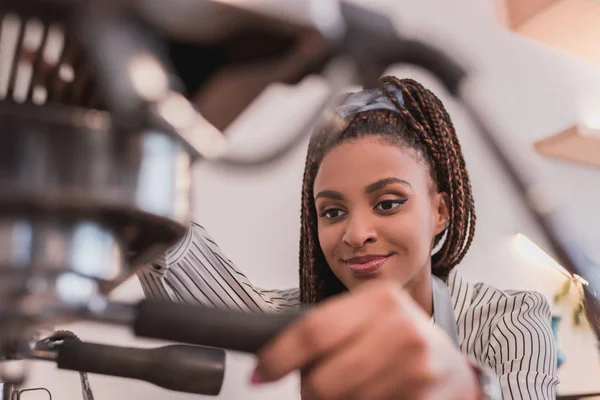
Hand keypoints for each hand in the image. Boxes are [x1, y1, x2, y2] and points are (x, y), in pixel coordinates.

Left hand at [252, 281, 479, 399]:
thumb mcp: (369, 318)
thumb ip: (328, 329)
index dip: (279, 356)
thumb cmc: (400, 340)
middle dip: (307, 392)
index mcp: (379, 299)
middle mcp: (401, 327)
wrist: (450, 367)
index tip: (261, 372)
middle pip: (323, 379)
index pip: (314, 330)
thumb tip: (270, 357)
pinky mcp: (425, 397)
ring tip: (350, 391)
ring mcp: (417, 366)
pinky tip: (374, 396)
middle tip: (311, 390)